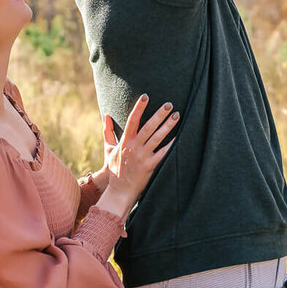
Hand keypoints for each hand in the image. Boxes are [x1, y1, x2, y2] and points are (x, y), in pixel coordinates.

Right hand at [96, 95, 178, 215]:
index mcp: (124, 141)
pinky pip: (163, 153)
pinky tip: (180, 137)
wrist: (119, 191)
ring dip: (168, 126)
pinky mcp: (150, 166)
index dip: (139, 108)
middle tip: (169, 104)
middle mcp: (133, 147)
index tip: (146, 96)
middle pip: (148, 127)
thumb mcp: (109, 149)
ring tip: (177, 116)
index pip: (132, 120)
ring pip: (157, 138)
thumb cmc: (114, 169)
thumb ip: (108, 132)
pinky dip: (172, 145)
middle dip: (159, 114)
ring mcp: (142, 157)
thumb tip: (106, 116)